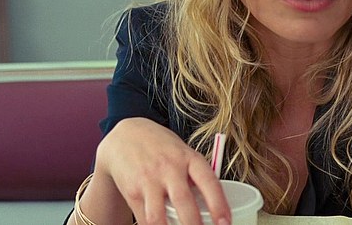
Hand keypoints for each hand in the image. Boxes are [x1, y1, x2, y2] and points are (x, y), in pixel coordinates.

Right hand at [95, 117, 231, 224]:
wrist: (126, 136)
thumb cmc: (163, 148)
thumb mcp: (184, 154)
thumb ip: (196, 176)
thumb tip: (212, 204)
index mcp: (189, 158)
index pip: (208, 182)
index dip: (218, 204)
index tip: (225, 223)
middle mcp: (169, 168)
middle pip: (183, 201)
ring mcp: (148, 180)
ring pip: (158, 216)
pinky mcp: (132, 192)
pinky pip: (143, 218)